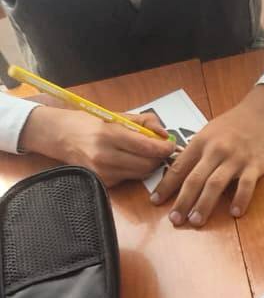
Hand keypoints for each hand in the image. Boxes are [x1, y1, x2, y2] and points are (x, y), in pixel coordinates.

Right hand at [18, 106, 173, 185]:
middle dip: (158, 157)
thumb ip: (145, 122)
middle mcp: (105, 156)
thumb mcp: (116, 116)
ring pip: (141, 174)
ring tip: (142, 153)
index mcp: (109, 135)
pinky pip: (130, 179)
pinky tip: (126, 160)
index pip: (148, 148)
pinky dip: (134, 170)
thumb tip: (165, 134)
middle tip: (158, 149)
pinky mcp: (103, 182)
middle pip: (148, 164)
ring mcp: (103, 172)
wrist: (58, 135)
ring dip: (148, 165)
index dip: (165, 148)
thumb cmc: (89, 123)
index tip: (170, 144)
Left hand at [153, 83, 263, 225]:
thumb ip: (197, 150)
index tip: (156, 201)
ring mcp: (236, 158)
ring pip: (215, 184)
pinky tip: (235, 213)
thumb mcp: (210, 131)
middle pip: (194, 179)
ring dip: (204, 205)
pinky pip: (246, 185)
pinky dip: (240, 200)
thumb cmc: (235, 122)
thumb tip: (182, 170)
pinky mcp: (255, 164)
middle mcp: (215, 150)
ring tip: (196, 221)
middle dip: (182, 201)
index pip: (178, 167)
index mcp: (201, 142)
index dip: (166, 186)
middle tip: (175, 220)